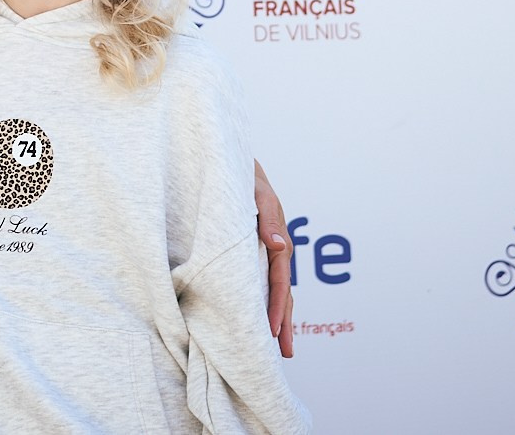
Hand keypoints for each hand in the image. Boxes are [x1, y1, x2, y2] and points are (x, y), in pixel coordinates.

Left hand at [252, 160, 294, 357]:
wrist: (230, 161)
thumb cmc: (244, 176)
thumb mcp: (256, 193)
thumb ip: (267, 217)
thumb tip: (277, 244)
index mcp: (276, 240)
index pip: (279, 282)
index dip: (275, 308)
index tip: (271, 331)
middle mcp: (273, 250)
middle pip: (282, 293)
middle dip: (283, 323)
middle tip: (284, 353)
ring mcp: (264, 251)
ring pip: (274, 290)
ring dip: (276, 316)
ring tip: (277, 344)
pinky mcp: (252, 249)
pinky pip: (261, 280)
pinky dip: (264, 300)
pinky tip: (258, 316)